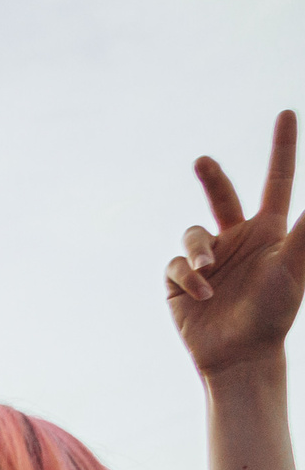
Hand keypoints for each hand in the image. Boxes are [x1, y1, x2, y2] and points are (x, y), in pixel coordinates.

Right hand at [169, 111, 304, 379]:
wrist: (239, 356)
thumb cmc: (274, 313)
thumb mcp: (293, 266)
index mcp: (269, 231)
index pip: (277, 181)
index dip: (283, 148)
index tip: (287, 113)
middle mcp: (237, 240)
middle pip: (222, 196)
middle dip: (212, 178)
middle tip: (203, 162)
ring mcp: (208, 260)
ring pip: (193, 235)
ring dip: (200, 250)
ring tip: (211, 271)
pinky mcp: (180, 282)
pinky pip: (176, 265)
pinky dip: (188, 277)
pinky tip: (202, 294)